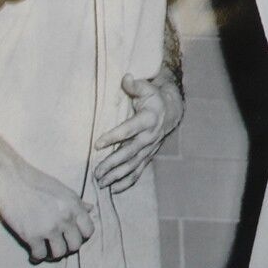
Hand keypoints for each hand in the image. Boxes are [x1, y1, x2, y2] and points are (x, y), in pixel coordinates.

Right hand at [0, 160, 94, 263]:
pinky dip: (37, 257)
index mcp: (74, 205)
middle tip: (60, 245)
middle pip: (76, 245)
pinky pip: (40, 255)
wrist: (12, 180)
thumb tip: (90, 208)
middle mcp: (65, 218)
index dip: (82, 236)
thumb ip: (77, 202)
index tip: (73, 236)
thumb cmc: (37, 182)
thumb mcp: (63, 190)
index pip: (88, 230)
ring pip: (59, 253)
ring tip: (47, 250)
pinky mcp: (31, 235)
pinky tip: (34, 253)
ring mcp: (49, 228)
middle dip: (68, 248)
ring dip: (53, 255)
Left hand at [92, 72, 182, 193]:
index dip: (113, 137)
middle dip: (113, 163)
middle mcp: (149, 136)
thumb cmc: (152, 99)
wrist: (170, 112)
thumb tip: (126, 78)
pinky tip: (114, 189)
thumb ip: (135, 85)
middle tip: (97, 171)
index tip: (97, 144)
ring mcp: (149, 148)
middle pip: (130, 153)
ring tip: (101, 182)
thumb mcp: (146, 88)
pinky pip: (138, 171)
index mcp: (148, 119)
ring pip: (133, 165)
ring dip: (117, 175)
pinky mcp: (147, 156)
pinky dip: (127, 182)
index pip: (128, 130)